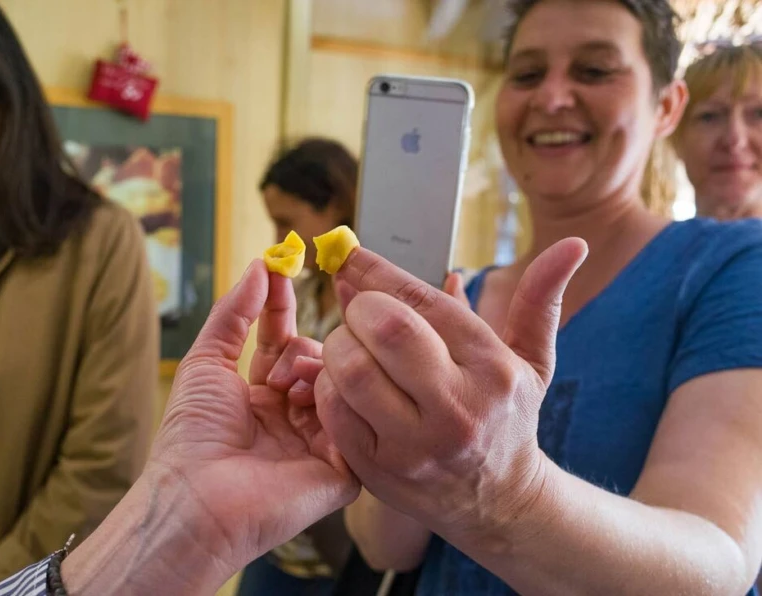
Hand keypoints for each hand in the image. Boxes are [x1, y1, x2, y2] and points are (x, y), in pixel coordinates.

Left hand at [150, 260, 359, 567]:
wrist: (199, 497)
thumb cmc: (192, 437)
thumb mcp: (205, 361)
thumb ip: (233, 313)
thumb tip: (258, 266)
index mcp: (259, 397)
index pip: (282, 339)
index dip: (283, 306)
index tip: (287, 266)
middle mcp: (291, 417)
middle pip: (315, 358)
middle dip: (298, 350)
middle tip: (276, 371)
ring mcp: (319, 442)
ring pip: (339, 382)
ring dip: (313, 374)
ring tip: (286, 392)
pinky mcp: (343, 469)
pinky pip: (359, 421)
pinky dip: (338, 402)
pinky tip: (313, 402)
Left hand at [313, 241, 585, 551]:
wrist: (500, 503)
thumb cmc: (508, 417)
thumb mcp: (531, 360)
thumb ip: (538, 300)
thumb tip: (572, 244)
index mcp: (492, 369)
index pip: (423, 302)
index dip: (376, 271)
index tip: (349, 255)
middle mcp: (458, 407)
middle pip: (385, 330)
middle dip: (358, 308)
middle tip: (356, 310)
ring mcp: (416, 444)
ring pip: (352, 371)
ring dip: (337, 346)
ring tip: (348, 344)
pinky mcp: (380, 470)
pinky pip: (335, 411)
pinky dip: (327, 385)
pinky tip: (341, 380)